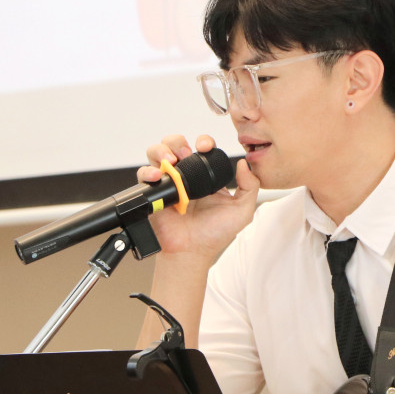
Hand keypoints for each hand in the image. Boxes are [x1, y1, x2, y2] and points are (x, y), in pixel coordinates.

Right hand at [136, 134, 258, 259]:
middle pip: (176, 144)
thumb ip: (250, 186)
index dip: (203, 141)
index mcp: (206, 176)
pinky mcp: (154, 192)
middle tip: (185, 154)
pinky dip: (149, 171)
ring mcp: (168, 183)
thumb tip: (244, 164)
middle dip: (178, 142)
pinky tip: (158, 176)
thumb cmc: (214, 234)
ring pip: (158, 153)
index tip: (205, 146)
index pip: (202, 149)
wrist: (192, 252)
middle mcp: (186, 176)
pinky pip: (144, 174)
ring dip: (162, 150)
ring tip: (170, 161)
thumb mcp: (241, 211)